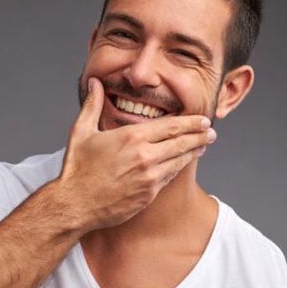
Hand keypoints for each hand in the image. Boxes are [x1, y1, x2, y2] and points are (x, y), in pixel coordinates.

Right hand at [56, 77, 216, 231]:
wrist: (75, 205)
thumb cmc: (77, 169)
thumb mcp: (81, 132)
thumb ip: (92, 104)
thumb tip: (95, 82)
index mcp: (132, 137)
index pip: (172, 126)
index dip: (192, 122)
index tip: (203, 120)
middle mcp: (145, 156)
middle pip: (182, 143)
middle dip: (200, 136)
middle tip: (211, 132)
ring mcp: (149, 177)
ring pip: (180, 161)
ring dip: (194, 152)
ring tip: (203, 146)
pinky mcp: (148, 195)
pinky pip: (169, 178)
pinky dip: (178, 169)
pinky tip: (181, 164)